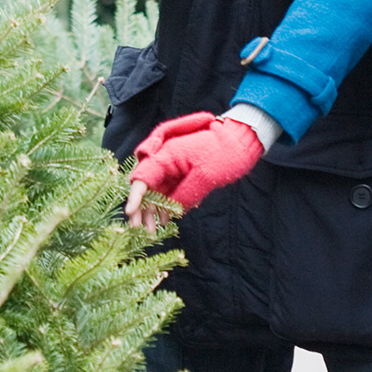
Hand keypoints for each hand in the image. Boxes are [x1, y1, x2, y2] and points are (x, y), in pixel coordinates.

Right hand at [123, 112, 264, 228]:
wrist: (241, 142)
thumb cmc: (224, 154)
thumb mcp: (205, 177)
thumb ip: (184, 195)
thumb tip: (170, 212)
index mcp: (167, 155)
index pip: (143, 177)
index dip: (135, 196)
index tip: (130, 214)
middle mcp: (166, 161)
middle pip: (145, 186)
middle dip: (141, 207)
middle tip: (139, 228)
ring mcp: (174, 168)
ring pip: (155, 191)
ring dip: (152, 210)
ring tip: (153, 229)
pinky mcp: (182, 174)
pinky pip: (168, 191)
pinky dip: (165, 205)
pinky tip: (167, 219)